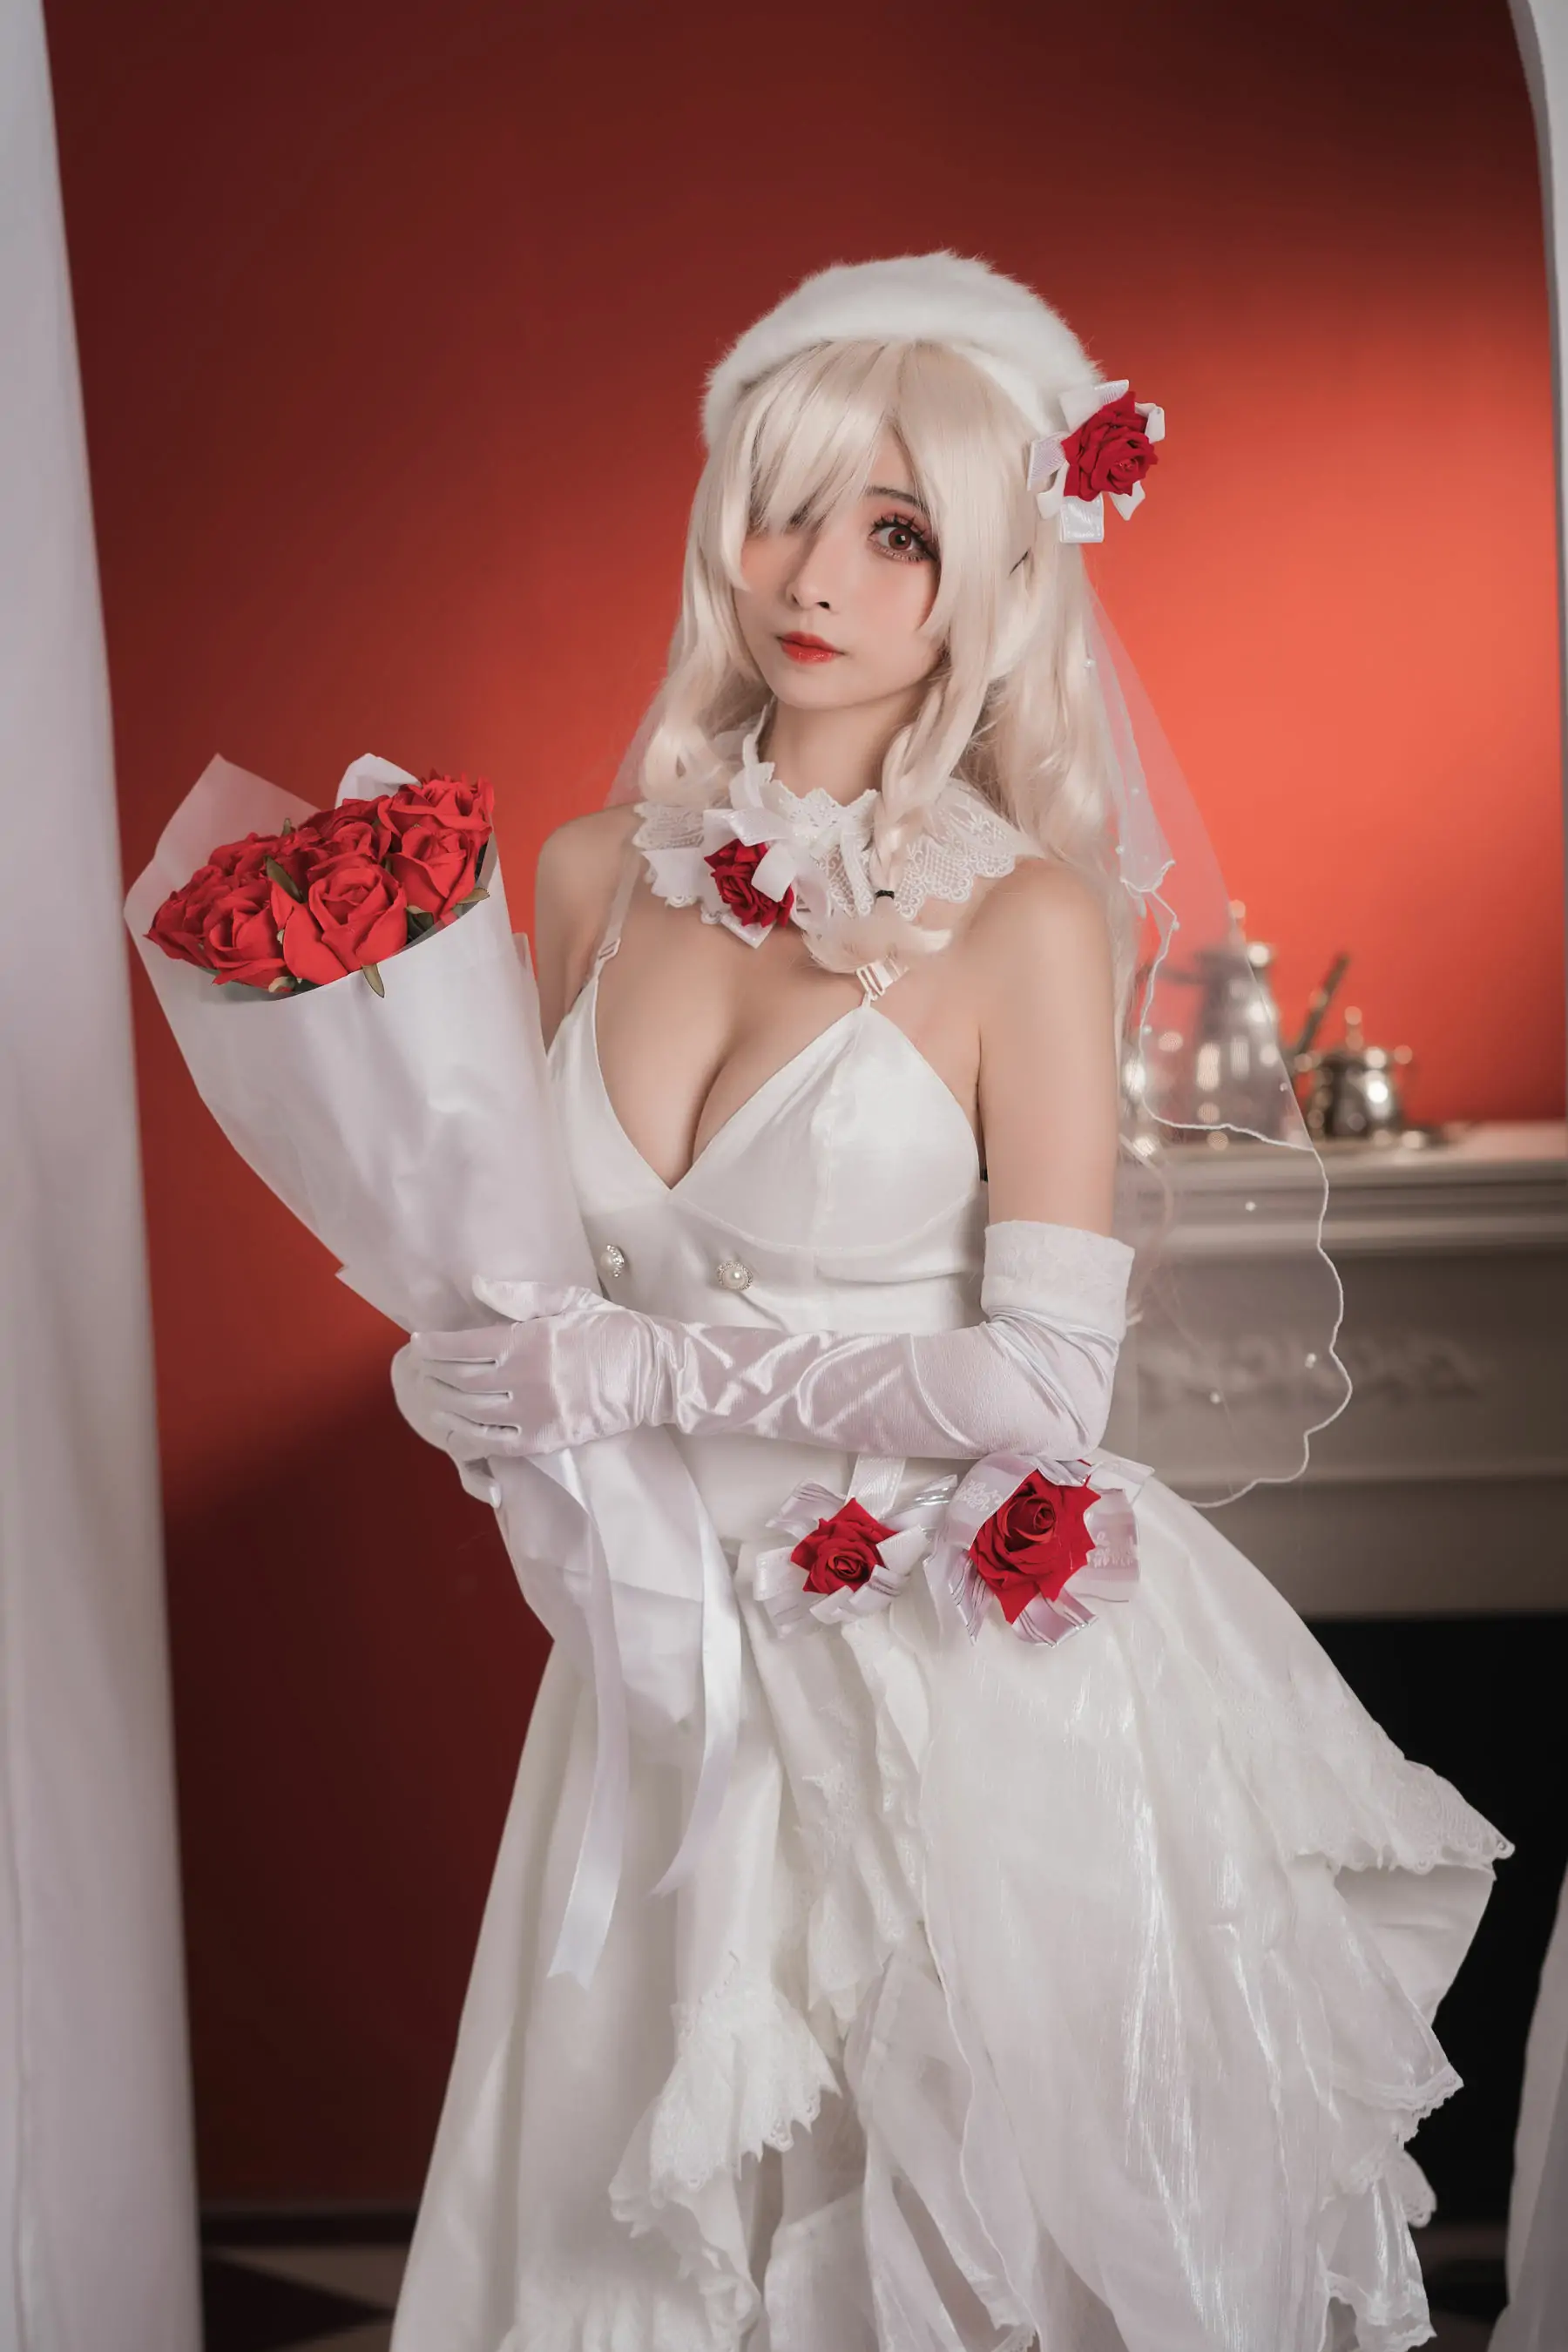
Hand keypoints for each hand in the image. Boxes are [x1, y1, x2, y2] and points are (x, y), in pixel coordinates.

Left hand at [391, 1277, 660, 1464]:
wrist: (654, 1373)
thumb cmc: (612, 1330)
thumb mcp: (570, 1300)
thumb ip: (520, 1295)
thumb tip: (477, 1285)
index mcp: (531, 1340)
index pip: (465, 1345)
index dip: (435, 1346)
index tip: (419, 1342)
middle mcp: (527, 1378)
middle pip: (461, 1381)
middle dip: (433, 1375)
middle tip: (419, 1370)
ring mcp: (536, 1413)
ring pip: (472, 1415)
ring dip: (444, 1406)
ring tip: (430, 1397)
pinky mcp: (548, 1439)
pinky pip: (495, 1445)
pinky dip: (467, 1440)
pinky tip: (453, 1432)